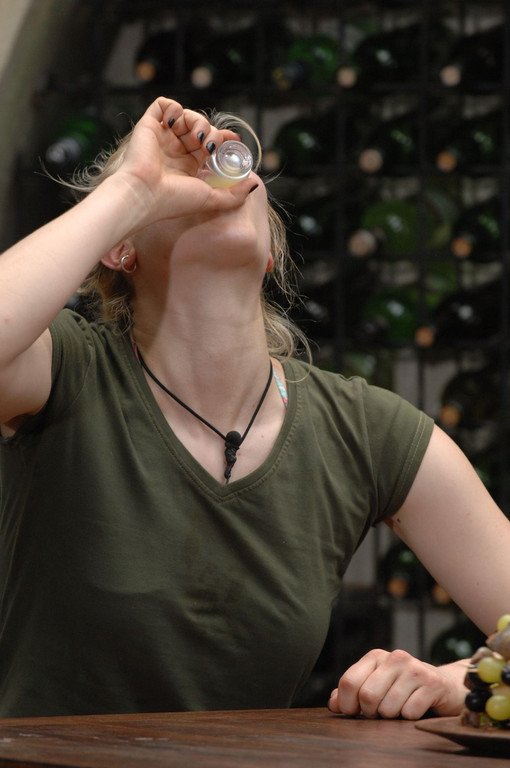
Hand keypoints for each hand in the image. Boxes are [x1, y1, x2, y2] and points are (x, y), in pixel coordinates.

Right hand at [113, 97, 256, 227]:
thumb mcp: (212, 200)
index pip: (209, 145)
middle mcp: (175, 152)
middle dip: (211, 132)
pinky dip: (174, 107)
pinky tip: (177, 122)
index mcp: (188, 167)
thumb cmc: (175, 201)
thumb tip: (254, 183)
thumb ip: (235, 195)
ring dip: (197, 120)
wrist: (144, 195)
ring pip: (186, 116)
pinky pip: (163, 105)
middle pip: (200, 129)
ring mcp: (162, 138)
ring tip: (196, 135)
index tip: (234, 140)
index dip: (223, 139)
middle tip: (209, 145)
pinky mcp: (148, 126)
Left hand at [328, 649, 466, 719]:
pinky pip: (409, 713)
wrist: (444, 686)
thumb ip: (353, 692)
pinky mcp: (432, 684)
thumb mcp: (376, 685)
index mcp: (375, 656)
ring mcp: (414, 669)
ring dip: (392, 716)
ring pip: (388, 708)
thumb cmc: (404, 688)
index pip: (349, 682)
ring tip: (400, 707)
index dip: (347, 704)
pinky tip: (416, 707)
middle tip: (380, 711)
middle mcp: (394, 658)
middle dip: (371, 712)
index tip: (355, 711)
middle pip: (367, 696)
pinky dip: (409, 717)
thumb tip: (334, 704)